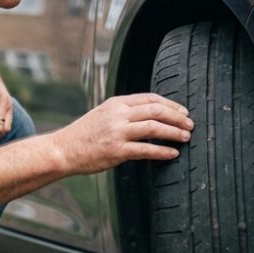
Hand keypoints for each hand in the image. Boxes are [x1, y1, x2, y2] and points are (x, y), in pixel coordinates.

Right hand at [52, 93, 192, 173]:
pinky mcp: (116, 151)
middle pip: (156, 111)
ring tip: (186, 137)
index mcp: (116, 103)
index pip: (150, 98)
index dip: (171, 104)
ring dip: (174, 132)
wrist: (63, 149)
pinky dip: (163, 151)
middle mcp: (118, 114)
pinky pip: (146, 150)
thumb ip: (124, 111)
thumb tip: (150, 113)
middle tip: (190, 125)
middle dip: (177, 117)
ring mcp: (117, 132)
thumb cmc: (84, 134)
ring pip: (154, 128)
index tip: (183, 112)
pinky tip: (173, 154)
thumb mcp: (103, 114)